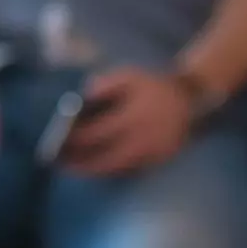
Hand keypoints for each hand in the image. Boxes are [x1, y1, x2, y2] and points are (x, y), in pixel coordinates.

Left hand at [62, 67, 196, 177]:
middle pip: (106, 160)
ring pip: (119, 169)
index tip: (57, 141)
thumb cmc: (152, 86)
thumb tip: (80, 98)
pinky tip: (97, 168)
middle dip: (81, 165)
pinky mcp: (159, 160)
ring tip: (73, 169)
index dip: (76, 140)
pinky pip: (132, 170)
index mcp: (133, 117)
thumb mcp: (128, 76)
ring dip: (95, 171)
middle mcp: (143, 139)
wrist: (189, 98)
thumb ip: (103, 85)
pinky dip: (112, 171)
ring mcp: (153, 153)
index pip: (98, 134)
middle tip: (59, 165)